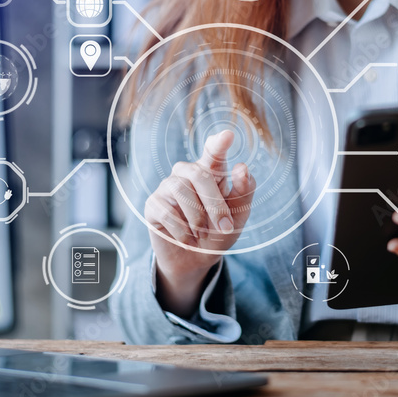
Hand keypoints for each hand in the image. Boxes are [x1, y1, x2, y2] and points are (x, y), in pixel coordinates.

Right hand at [144, 130, 254, 315]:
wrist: (196, 260)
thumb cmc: (218, 232)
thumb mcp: (238, 215)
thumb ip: (243, 192)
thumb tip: (242, 168)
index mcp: (211, 172)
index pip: (213, 152)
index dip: (219, 143)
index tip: (227, 136)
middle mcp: (187, 174)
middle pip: (199, 173)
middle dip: (215, 203)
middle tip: (225, 226)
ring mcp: (168, 187)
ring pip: (181, 190)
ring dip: (198, 218)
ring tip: (202, 234)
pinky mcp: (153, 204)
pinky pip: (167, 211)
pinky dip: (182, 230)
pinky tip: (188, 239)